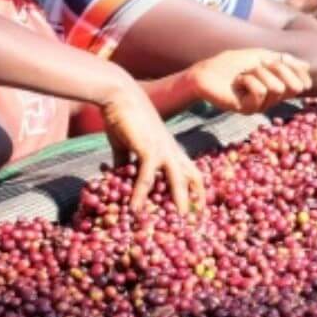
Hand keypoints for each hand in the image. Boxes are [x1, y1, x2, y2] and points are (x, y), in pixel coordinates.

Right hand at [99, 83, 204, 212]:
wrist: (118, 95)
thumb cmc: (123, 118)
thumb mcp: (126, 145)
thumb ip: (125, 162)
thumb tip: (118, 177)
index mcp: (170, 149)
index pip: (192, 172)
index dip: (197, 191)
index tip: (198, 209)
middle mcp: (171, 151)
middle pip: (193, 178)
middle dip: (197, 199)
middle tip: (196, 220)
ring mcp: (162, 149)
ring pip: (177, 180)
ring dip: (178, 201)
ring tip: (177, 221)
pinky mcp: (148, 148)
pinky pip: (147, 177)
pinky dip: (141, 194)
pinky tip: (135, 208)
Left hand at [186, 49, 312, 113]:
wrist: (205, 73)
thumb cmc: (230, 64)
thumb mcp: (260, 56)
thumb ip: (283, 60)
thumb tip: (307, 65)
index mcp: (277, 87)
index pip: (302, 84)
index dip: (294, 70)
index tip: (277, 61)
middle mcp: (272, 99)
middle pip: (294, 86)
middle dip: (277, 69)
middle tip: (258, 66)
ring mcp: (261, 106)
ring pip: (277, 88)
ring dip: (258, 74)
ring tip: (243, 75)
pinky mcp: (249, 110)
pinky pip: (260, 92)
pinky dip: (248, 80)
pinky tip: (237, 83)